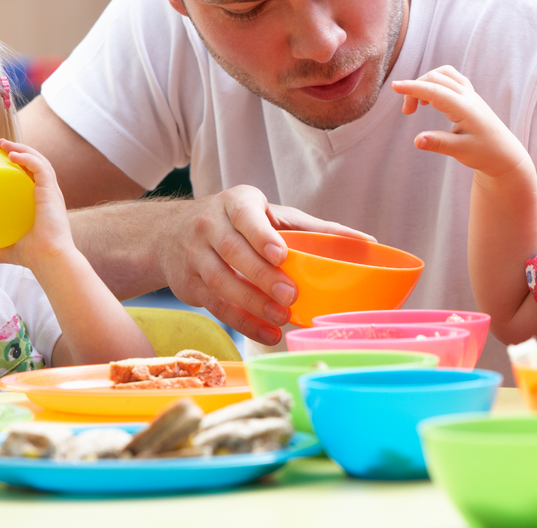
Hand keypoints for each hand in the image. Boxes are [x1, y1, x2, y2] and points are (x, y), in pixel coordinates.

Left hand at [0, 140, 74, 270]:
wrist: (48, 259)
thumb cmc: (33, 256)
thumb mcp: (5, 248)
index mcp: (44, 201)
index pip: (35, 173)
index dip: (21, 160)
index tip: (2, 155)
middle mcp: (50, 193)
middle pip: (37, 162)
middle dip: (19, 149)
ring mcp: (52, 192)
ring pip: (39, 161)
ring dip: (21, 148)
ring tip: (3, 144)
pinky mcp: (51, 193)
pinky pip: (41, 168)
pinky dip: (28, 158)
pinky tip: (13, 154)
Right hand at [155, 184, 373, 345]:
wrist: (170, 233)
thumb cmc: (238, 222)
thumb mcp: (270, 214)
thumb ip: (313, 228)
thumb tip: (367, 241)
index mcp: (235, 203)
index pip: (246, 217)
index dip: (262, 236)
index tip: (281, 254)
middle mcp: (208, 225)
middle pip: (234, 252)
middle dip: (262, 276)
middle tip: (291, 296)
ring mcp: (193, 255)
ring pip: (222, 282)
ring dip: (252, 304)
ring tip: (281, 318)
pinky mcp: (188, 285)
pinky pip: (215, 305)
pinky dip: (242, 322)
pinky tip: (266, 333)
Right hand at [392, 66, 531, 177]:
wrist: (505, 155)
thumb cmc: (485, 154)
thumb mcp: (460, 151)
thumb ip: (438, 143)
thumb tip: (416, 141)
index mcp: (465, 108)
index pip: (434, 90)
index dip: (413, 87)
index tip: (394, 86)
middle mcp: (468, 96)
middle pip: (436, 78)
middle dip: (415, 89)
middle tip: (407, 112)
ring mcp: (470, 94)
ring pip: (444, 74)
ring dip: (426, 82)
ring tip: (419, 104)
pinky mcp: (470, 96)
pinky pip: (451, 78)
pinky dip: (436, 82)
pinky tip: (432, 99)